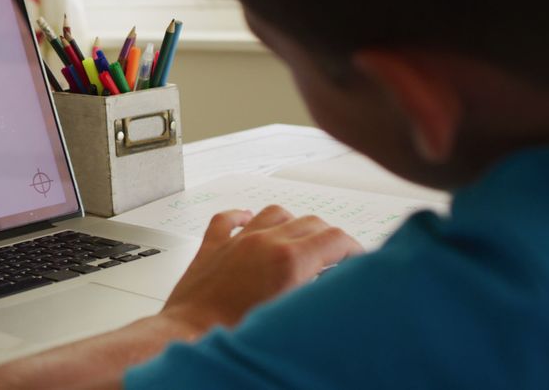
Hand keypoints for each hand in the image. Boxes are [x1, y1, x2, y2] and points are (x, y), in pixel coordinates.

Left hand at [161, 205, 363, 330]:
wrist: (191, 335)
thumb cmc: (237, 334)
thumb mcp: (292, 314)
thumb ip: (316, 292)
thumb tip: (330, 282)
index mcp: (289, 260)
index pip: (336, 238)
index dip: (353, 248)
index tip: (356, 259)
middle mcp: (264, 243)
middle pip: (311, 222)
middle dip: (328, 237)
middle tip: (334, 255)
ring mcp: (237, 241)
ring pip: (274, 213)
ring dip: (291, 222)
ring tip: (299, 237)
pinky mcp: (212, 247)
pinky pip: (227, 219)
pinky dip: (241, 217)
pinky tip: (248, 220)